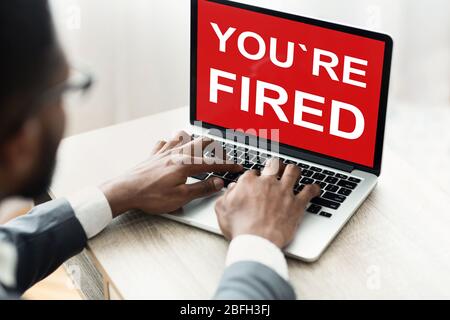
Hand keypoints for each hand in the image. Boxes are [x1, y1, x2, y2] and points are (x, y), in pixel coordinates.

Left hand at [100, 131, 241, 217]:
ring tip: (202, 146)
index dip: (227, 165)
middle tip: (222, 155)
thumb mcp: (180, 197)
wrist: (125, 191)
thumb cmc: (150, 196)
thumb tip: (218, 183)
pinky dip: (173, 142)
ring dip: (195, 140)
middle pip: (201, 141)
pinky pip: (165, 142)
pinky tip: (173, 148)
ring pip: (184, 137)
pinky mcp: (153, 155)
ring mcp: (164, 152)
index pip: (212, 162)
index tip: (237, 167)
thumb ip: (201, 189)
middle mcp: (176, 154)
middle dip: (215, 147)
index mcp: (185, 164)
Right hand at [215, 158, 320, 247]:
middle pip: (273, 166)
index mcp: (249, 183)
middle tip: (274, 170)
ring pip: (292, 171)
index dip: (254, 178)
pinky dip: (313, 189)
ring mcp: (284, 191)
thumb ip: (227, 195)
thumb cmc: (240, 228)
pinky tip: (315, 189)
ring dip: (293, 170)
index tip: (254, 183)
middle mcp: (267, 183)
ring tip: (293, 171)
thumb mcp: (222, 210)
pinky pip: (309, 191)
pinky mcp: (297, 204)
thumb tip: (232, 188)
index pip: (252, 173)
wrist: (257, 242)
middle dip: (274, 166)